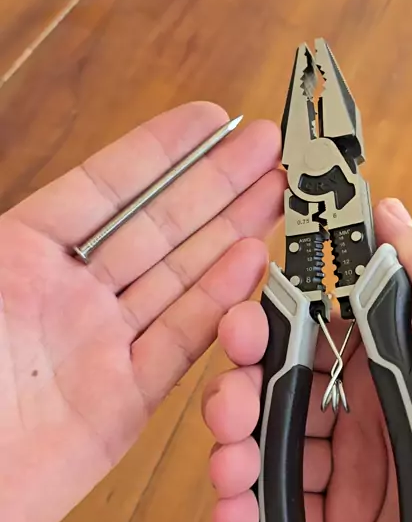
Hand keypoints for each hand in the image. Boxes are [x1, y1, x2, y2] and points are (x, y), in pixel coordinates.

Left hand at [0, 101, 283, 521]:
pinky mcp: (122, 401)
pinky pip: (179, 343)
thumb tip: (74, 197)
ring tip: (275, 194)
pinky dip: (218, 306)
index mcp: (19, 254)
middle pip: (156, 227)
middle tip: (266, 149)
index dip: (160, 151)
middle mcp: (68, 294)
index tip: (210, 119)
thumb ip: (14, 243)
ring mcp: (99, 347)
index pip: (104, 188)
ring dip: (230, 233)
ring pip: (178, 278)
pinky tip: (252, 264)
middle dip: (214, 183)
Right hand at [203, 199, 411, 521]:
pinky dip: (245, 511)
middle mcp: (363, 412)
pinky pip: (276, 514)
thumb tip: (387, 213)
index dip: (270, 324)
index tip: (241, 326)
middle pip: (275, 388)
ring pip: (266, 447)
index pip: (311, 331)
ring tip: (228, 466)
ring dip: (232, 449)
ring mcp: (345, 472)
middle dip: (237, 389)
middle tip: (228, 404)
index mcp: (392, 365)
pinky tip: (237, 512)